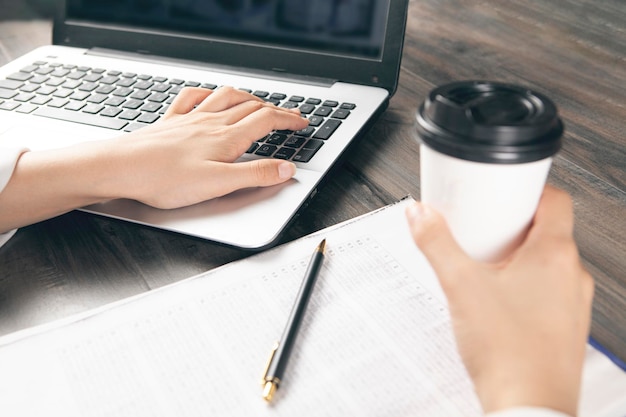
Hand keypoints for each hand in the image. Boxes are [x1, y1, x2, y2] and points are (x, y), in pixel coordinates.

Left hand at [0, 87, 308, 230]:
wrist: (121, 169)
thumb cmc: (164, 179)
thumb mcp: (219, 184)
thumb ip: (256, 175)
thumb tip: (287, 170)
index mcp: (226, 138)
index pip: (266, 121)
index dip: (288, 119)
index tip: (302, 122)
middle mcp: (210, 123)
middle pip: (251, 106)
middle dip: (275, 109)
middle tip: (289, 114)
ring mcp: (189, 120)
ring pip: (226, 97)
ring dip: (247, 97)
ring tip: (258, 101)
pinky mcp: (170, 123)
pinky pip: (192, 98)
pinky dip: (207, 94)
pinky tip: (208, 97)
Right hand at [405, 185, 593, 415]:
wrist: (528, 408)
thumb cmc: (508, 353)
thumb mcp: (460, 286)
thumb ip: (436, 244)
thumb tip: (420, 214)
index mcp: (555, 255)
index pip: (554, 200)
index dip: (526, 189)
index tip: (501, 192)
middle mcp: (572, 276)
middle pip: (546, 230)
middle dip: (511, 226)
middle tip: (481, 231)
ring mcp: (572, 304)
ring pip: (546, 263)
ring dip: (516, 258)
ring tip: (483, 267)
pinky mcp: (564, 327)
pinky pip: (546, 292)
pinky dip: (523, 286)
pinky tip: (494, 301)